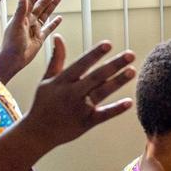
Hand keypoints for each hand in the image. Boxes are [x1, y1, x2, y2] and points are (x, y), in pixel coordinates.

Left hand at [0, 0, 62, 82]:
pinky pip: (48, 28)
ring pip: (46, 14)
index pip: (32, 0)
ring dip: (52, 6)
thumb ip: (21, 9)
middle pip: (41, 5)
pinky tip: (59, 18)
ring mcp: (34, 29)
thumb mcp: (16, 24)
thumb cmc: (10, 43)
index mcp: (22, 16)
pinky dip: (54, 23)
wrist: (12, 60)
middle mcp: (28, 21)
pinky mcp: (39, 38)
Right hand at [18, 37, 135, 151]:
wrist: (38, 132)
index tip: (108, 44)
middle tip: (130, 54)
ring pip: (101, 93)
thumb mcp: (47, 80)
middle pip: (96, 76)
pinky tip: (129, 102)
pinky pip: (103, 115)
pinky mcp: (86, 123)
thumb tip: (58, 37)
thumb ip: (56, 59)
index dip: (95, 54)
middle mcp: (72, 93)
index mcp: (62, 81)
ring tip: (132, 71)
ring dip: (117, 82)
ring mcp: (80, 109)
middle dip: (114, 65)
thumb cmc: (43, 103)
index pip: (81, 64)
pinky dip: (116, 109)